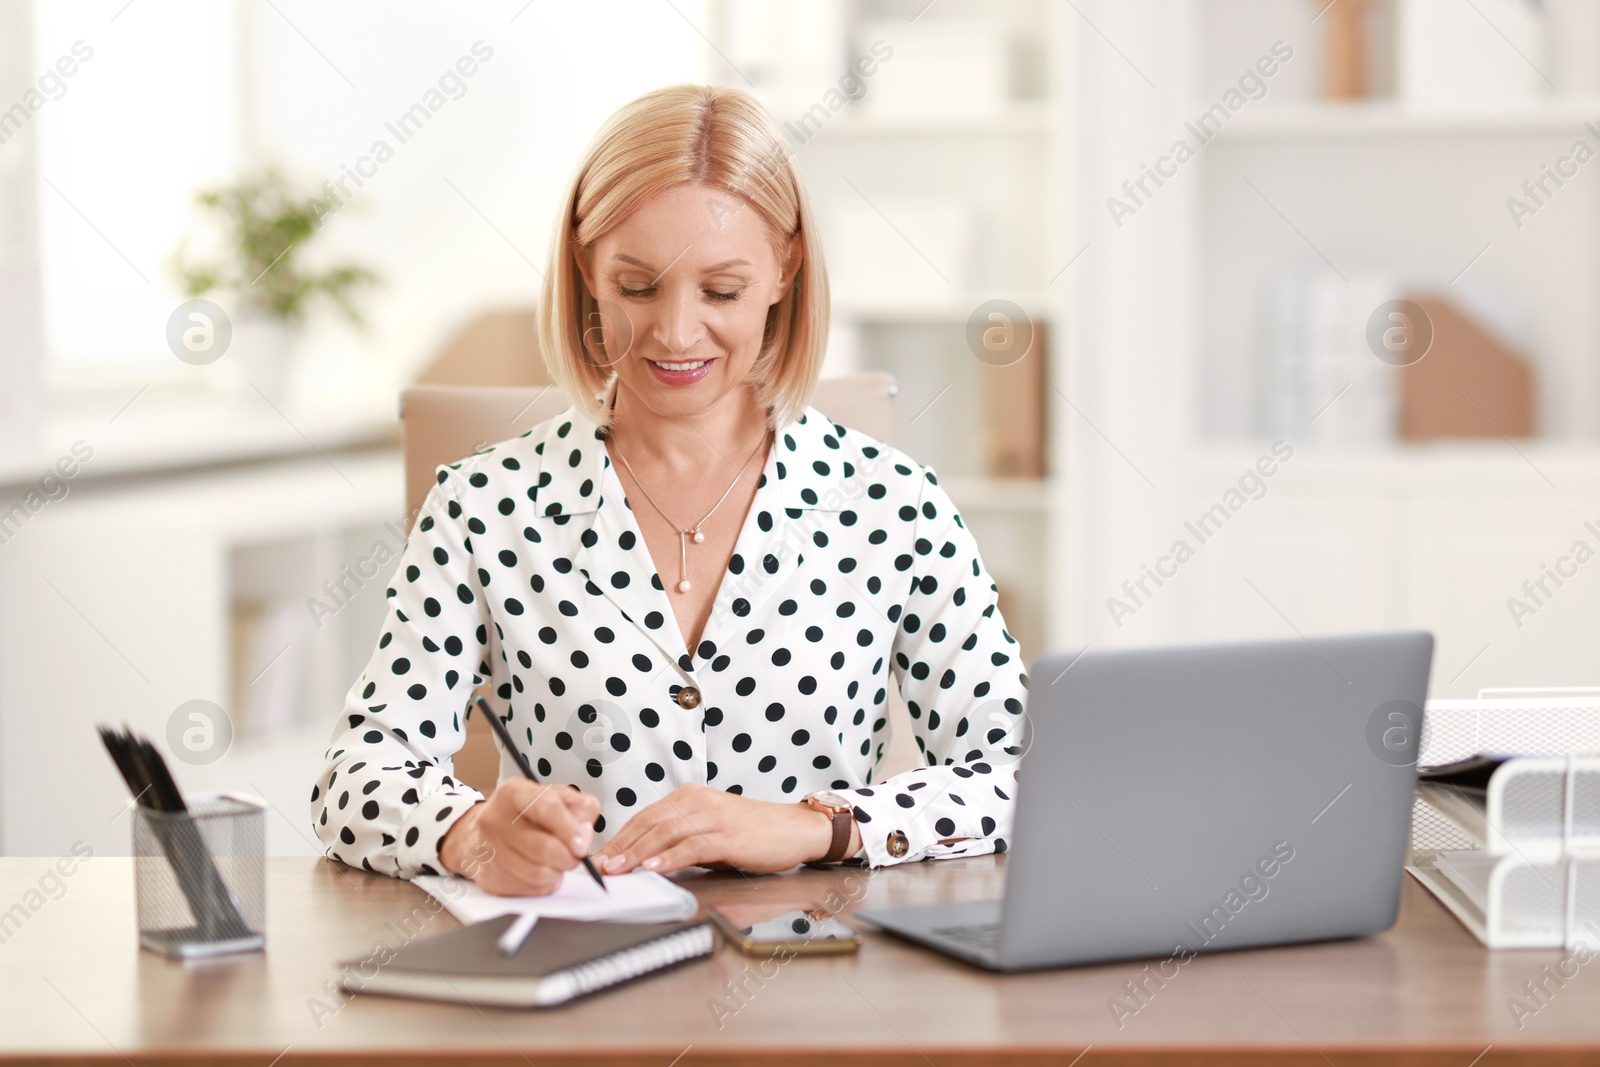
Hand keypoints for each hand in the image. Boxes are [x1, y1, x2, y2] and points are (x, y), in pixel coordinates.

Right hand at [438, 780, 599, 895]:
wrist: (486, 833)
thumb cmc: (528, 814)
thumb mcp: (557, 797)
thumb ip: (580, 809)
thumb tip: (583, 835)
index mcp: (513, 793)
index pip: (546, 807)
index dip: (569, 829)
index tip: (582, 846)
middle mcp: (494, 819)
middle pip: (544, 848)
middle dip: (569, 858)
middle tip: (575, 857)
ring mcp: (488, 850)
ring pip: (538, 874)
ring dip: (557, 873)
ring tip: (556, 863)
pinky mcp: (489, 877)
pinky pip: (529, 889)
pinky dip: (544, 885)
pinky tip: (541, 871)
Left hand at [593, 783, 859, 875]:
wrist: (795, 829)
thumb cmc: (752, 834)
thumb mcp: (709, 832)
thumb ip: (680, 840)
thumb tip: (645, 860)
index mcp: (690, 797)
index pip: (645, 816)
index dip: (620, 837)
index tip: (601, 857)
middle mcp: (698, 801)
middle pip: (649, 823)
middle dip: (622, 847)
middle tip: (601, 867)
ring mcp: (714, 817)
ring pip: (666, 832)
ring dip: (638, 853)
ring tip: (619, 869)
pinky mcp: (729, 836)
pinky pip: (693, 846)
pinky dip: (670, 858)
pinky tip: (655, 868)